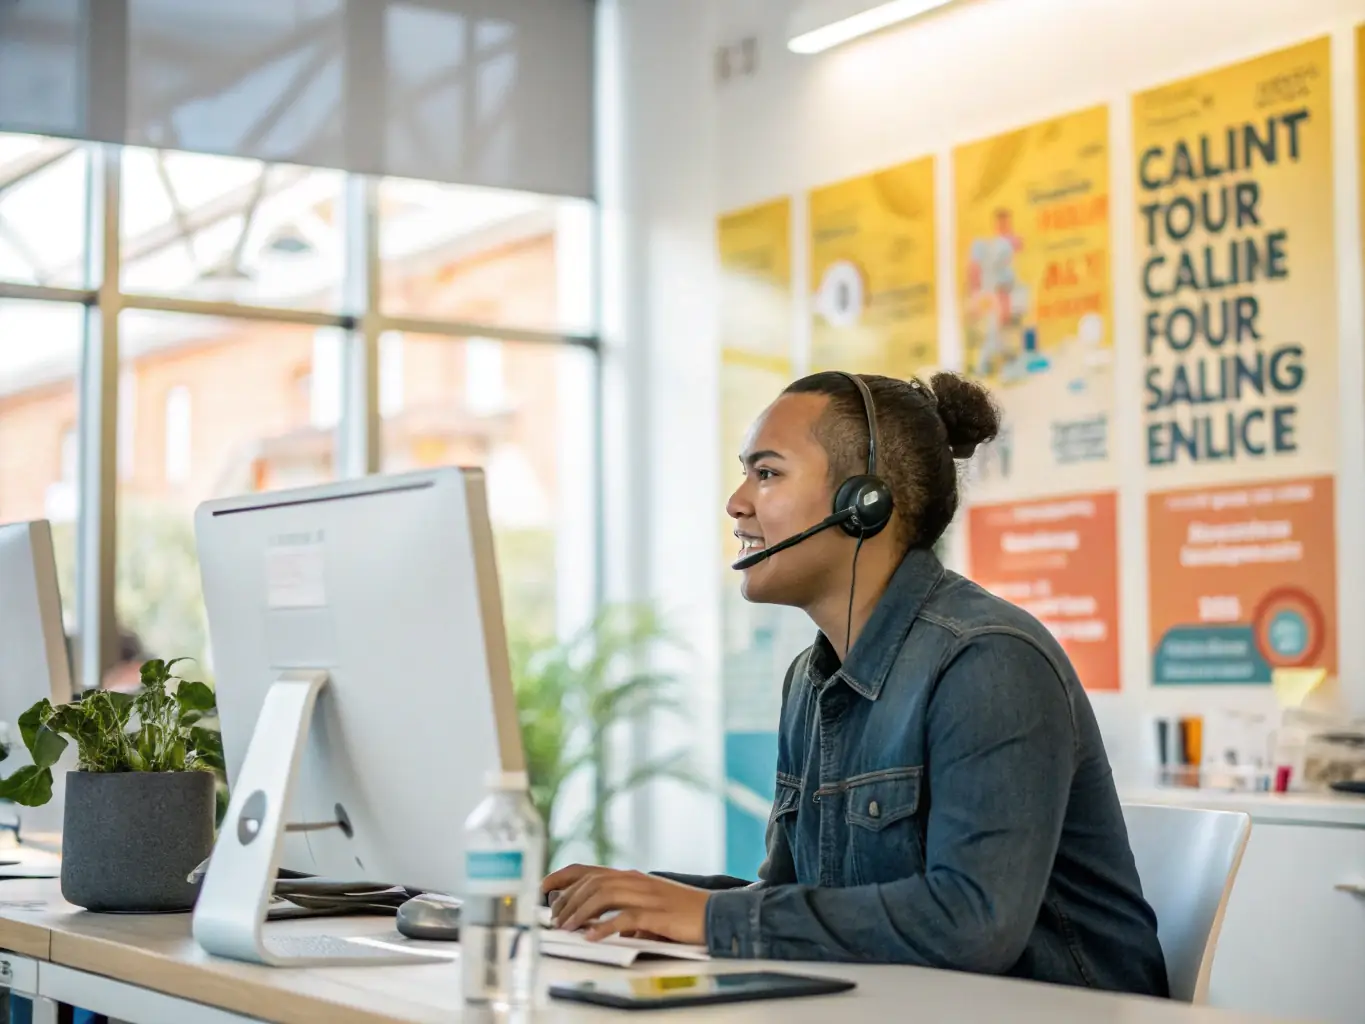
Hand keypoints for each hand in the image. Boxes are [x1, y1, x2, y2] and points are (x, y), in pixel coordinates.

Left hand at [542, 864, 709, 944]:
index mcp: (631, 876)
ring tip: (566, 928)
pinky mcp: (656, 914)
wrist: (714, 913)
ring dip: (580, 912)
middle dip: (567, 899)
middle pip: (592, 882)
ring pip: (603, 895)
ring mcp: (646, 895)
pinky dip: (604, 928)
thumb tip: (597, 926)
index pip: (589, 869)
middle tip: (554, 919)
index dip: (562, 876)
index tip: (543, 887)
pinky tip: (592, 937)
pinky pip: (625, 918)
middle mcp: (635, 880)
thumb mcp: (647, 905)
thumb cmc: (681, 912)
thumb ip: (623, 909)